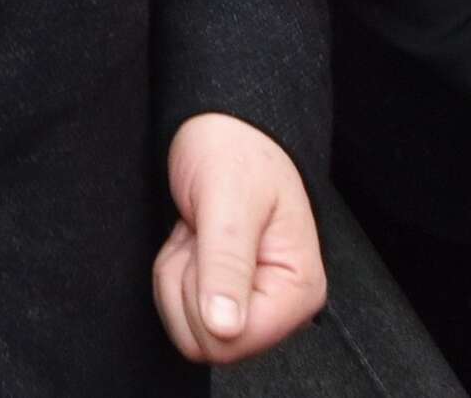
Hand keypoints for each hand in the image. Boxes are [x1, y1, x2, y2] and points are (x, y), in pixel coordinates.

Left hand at [155, 114, 325, 363]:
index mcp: (298, 290)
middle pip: (209, 342)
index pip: (237, 341)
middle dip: (186, 284)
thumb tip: (226, 329)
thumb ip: (227, 265)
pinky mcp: (224, 295)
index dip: (202, 299)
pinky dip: (172, 272)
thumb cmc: (234, 153)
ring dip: (176, 276)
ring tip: (197, 233)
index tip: (208, 246)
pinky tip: (193, 241)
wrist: (222, 127)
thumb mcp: (228, 200)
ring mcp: (251, 303)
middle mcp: (280, 306)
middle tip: (200, 234)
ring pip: (189, 329)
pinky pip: (180, 310)